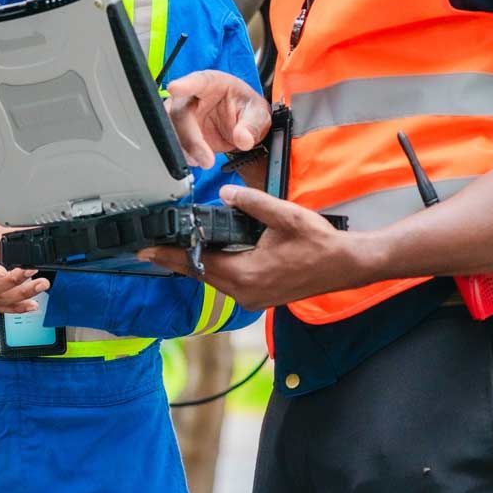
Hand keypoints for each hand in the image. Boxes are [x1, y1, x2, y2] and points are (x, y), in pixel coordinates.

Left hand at [137, 185, 371, 310]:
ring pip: (214, 280)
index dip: (170, 255)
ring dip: (195, 264)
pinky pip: (228, 283)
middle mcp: (246, 292)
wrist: (346, 265)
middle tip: (150, 247)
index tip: (146, 250)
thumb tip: (225, 194)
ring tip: (173, 248)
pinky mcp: (260, 297)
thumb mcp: (285, 216)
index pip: (198, 264)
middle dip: (176, 259)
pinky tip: (207, 256)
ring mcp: (253, 299)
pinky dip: (214, 269)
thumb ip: (252, 203)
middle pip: (201, 274)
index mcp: (248, 274)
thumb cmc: (320, 243)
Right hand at [164, 70, 271, 169]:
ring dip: (185, 149)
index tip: (175, 88)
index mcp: (212, 83)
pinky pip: (174, 143)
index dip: (185, 84)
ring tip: (205, 161)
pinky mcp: (180, 133)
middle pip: (180, 112)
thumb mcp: (258, 114)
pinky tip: (197, 161)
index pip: (198, 81)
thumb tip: (243, 139)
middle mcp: (192, 96)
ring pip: (172, 129)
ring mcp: (183, 115)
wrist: (241, 128)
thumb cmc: (247, 110)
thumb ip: (252, 126)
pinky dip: (184, 155)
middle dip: (190, 137)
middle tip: (207, 159)